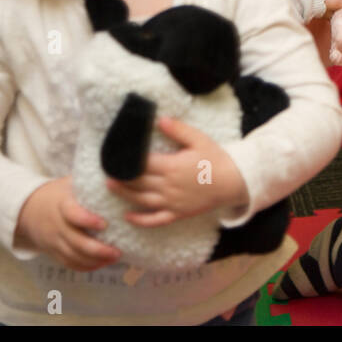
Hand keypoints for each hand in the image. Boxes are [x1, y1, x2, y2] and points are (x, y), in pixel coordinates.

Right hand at [15, 177, 119, 271]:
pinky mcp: (53, 251)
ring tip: (114, 258)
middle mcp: (56, 224)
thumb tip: (119, 173)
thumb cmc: (61, 193)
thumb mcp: (71, 183)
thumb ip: (91, 182)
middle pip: (75, 241)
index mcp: (62, 204)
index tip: (104, 224)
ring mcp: (53, 240)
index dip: (87, 220)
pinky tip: (101, 264)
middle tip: (117, 251)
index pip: (72, 214)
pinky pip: (68, 263)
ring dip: (94, 260)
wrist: (30, 208)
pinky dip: (85, 266)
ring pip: (73, 256)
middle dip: (97, 249)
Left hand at [106, 117, 249, 227]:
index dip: (126, 160)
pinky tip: (127, 217)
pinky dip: (140, 220)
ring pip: (141, 200)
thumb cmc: (216, 159)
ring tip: (110, 186)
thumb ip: (178, 130)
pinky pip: (155, 219)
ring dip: (124, 194)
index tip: (114, 155)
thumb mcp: (199, 140)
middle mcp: (168, 185)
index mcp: (172, 166)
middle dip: (120, 176)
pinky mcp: (178, 213)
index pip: (142, 163)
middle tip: (107, 170)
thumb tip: (159, 120)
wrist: (234, 182)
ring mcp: (172, 202)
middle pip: (138, 182)